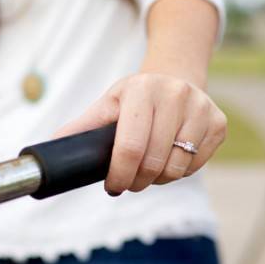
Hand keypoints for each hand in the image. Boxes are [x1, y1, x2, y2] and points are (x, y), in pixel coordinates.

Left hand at [55, 73, 226, 195]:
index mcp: (143, 89)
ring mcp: (202, 108)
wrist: (177, 77)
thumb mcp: (107, 105)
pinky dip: (180, 171)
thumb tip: (45, 153)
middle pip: (154, 163)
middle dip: (137, 181)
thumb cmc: (135, 98)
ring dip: (158, 179)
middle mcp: (176, 95)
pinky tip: (170, 158)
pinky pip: (196, 165)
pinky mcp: (219, 123)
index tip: (113, 187)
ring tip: (149, 169)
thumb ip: (81, 128)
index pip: (131, 147)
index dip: (119, 175)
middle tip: (129, 182)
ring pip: (176, 168)